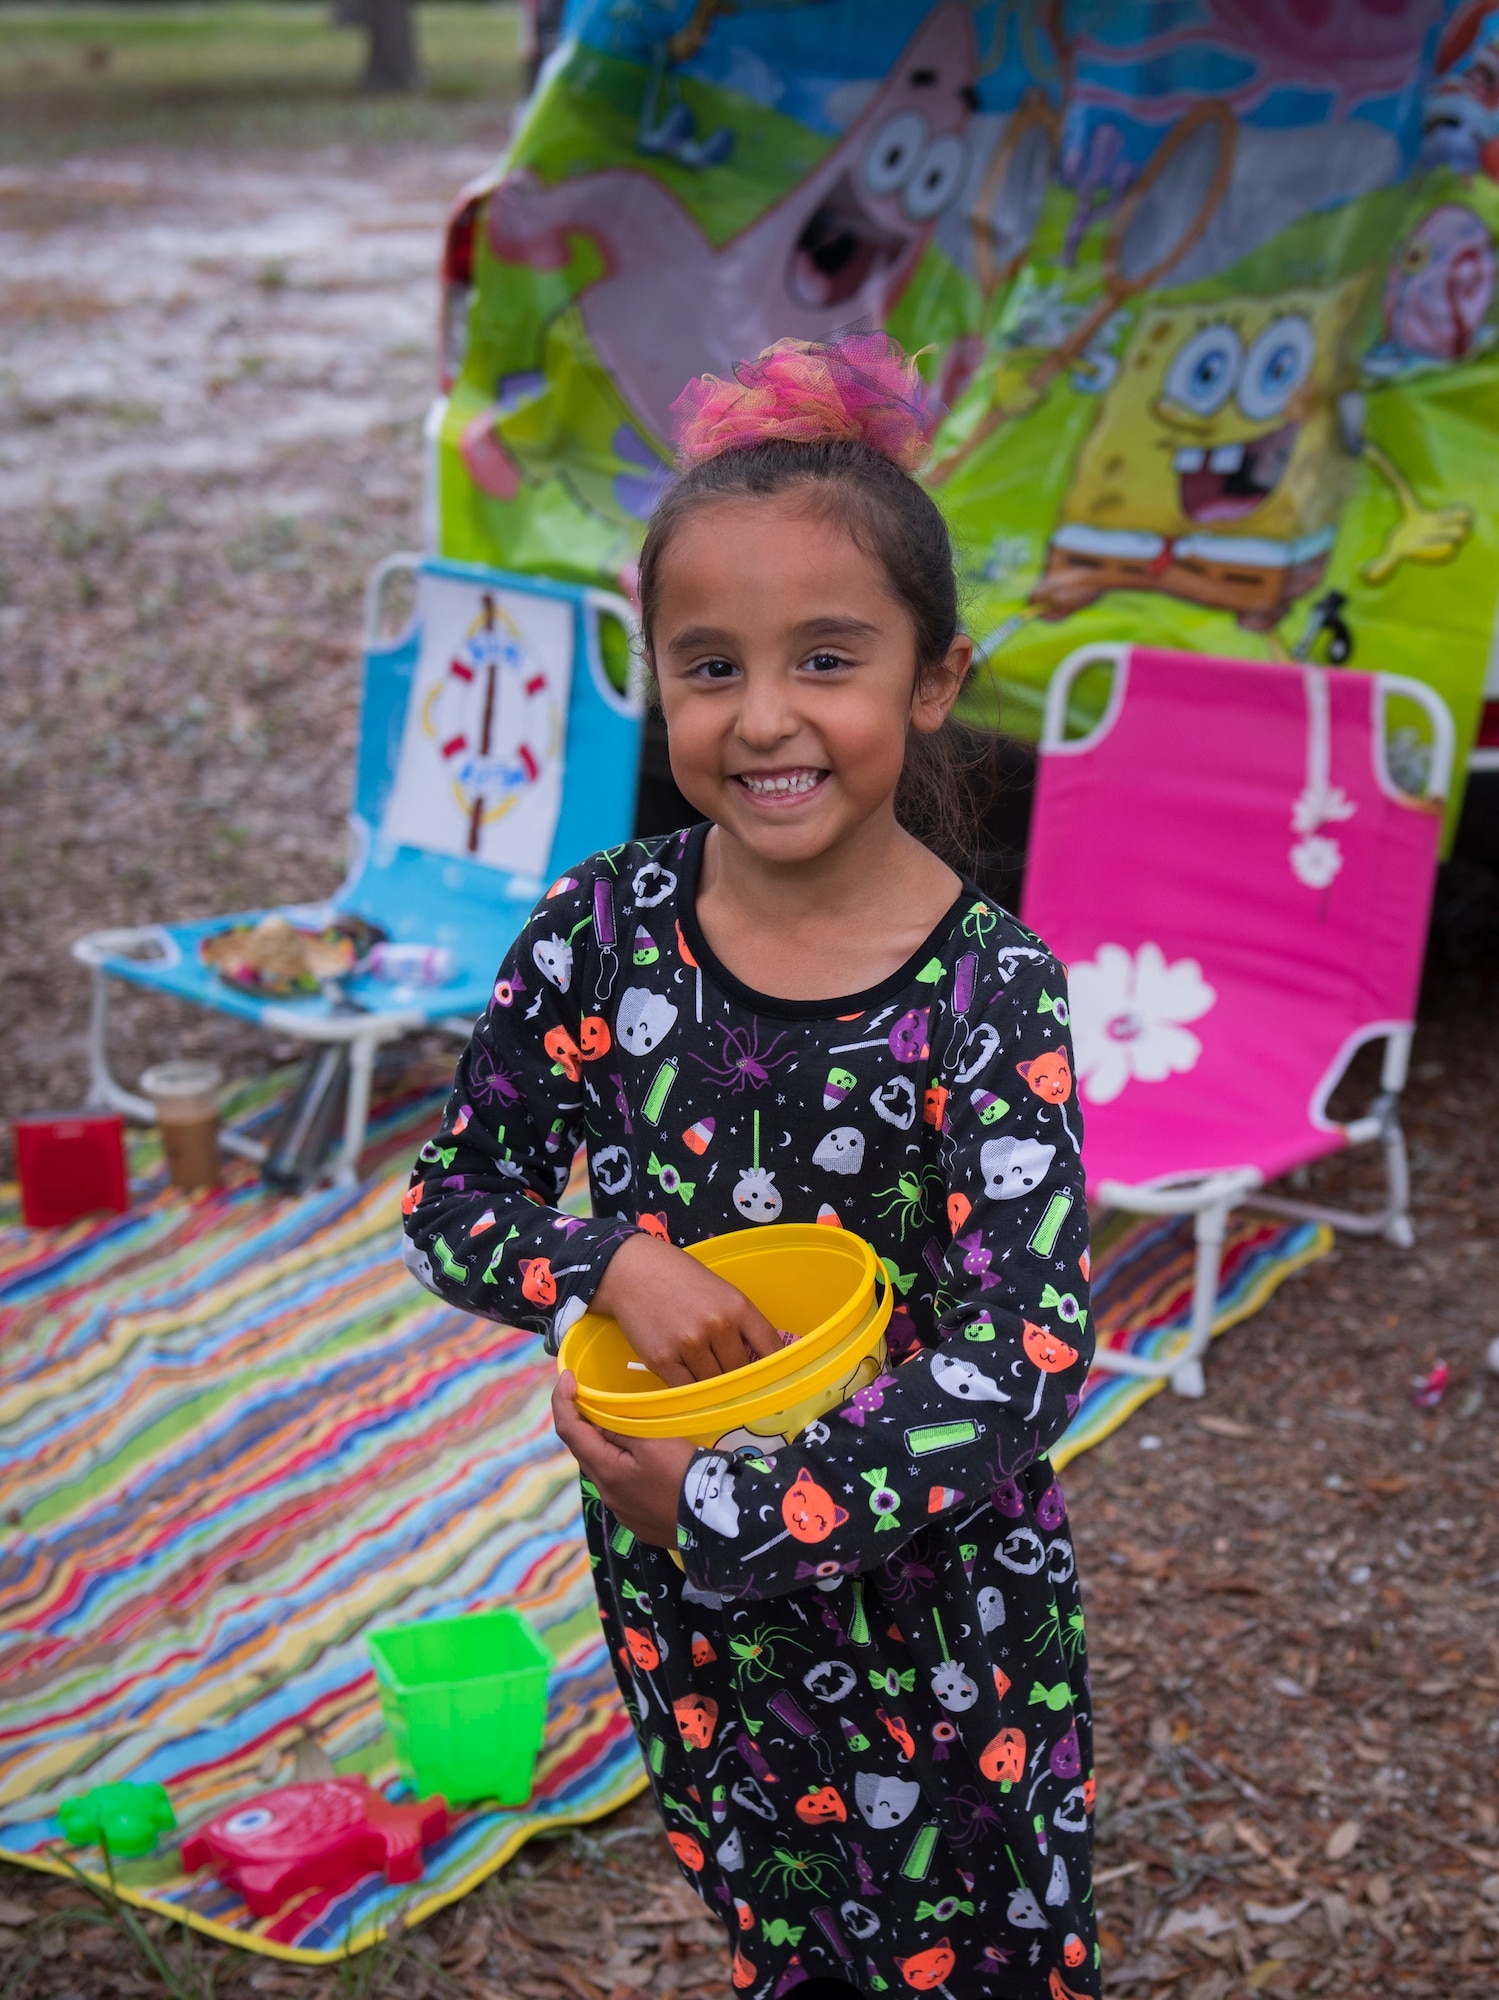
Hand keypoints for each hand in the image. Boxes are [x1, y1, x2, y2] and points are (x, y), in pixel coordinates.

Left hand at [552, 1370, 697, 1546]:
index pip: (569, 1432)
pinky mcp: (637, 1519)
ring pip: (603, 1469)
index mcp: (606, 1472)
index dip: (562, 1402)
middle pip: (585, 1451)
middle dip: (583, 1422)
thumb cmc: (684, 1476)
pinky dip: (623, 1467)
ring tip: (623, 1427)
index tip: (566, 1378)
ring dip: (605, 1446)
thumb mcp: (654, 1442)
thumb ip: (620, 1429)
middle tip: (593, 1397)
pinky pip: (621, 1486)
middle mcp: (607, 1494)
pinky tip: (644, 1462)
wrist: (713, 1522)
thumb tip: (598, 1424)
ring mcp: (621, 1510)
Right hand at [591, 1231, 781, 1384]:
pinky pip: (686, 1390)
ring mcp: (689, 1345)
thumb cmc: (677, 1278)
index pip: (770, 1348)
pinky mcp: (662, 1360)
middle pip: (740, 1372)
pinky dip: (690, 1392)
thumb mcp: (719, 1290)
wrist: (631, 1271)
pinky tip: (689, 1382)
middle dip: (739, 1380)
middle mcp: (716, 1326)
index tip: (777, 1382)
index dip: (777, 1369)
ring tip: (706, 1377)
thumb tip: (757, 1359)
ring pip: (714, 1385)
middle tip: (735, 1384)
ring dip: (713, 1387)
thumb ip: (738, 1322)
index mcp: (737, 1306)